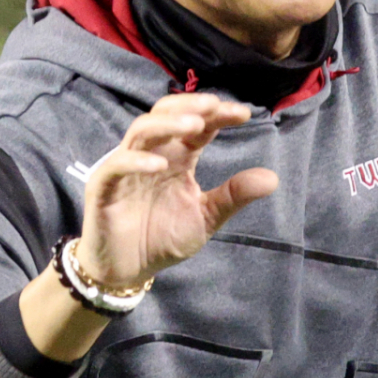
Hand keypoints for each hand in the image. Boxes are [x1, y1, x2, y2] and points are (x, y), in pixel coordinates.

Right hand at [76, 94, 277, 287]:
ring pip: (142, 130)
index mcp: (178, 158)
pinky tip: (160, 164)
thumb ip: (233, 196)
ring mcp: (126, 167)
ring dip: (168, 124)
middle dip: (190, 107)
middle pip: (165, 114)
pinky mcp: (104, 186)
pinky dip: (137, 161)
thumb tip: (272, 178)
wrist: (128, 270)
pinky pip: (117, 165)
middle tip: (214, 106)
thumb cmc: (162, 239)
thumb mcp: (206, 217)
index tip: (243, 113)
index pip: (198, 126)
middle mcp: (152, 154)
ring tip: (194, 126)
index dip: (218, 115)